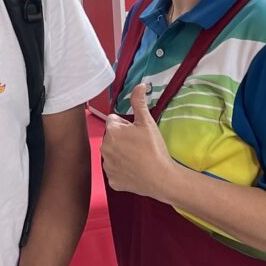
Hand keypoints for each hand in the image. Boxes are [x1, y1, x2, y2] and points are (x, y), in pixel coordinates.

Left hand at [101, 84, 177, 201]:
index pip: (113, 120)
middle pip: (112, 137)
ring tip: (138, 158)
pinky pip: (115, 171)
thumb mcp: (147, 122)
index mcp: (112, 131)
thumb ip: (139, 102)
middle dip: (122, 139)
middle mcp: (104, 148)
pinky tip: (134, 171)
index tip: (137, 133)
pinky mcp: (112, 181)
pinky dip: (122, 170)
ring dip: (121, 154)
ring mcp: (107, 166)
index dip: (126, 125)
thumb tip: (139, 84)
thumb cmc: (154, 148)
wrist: (162, 178)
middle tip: (139, 146)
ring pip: (112, 154)